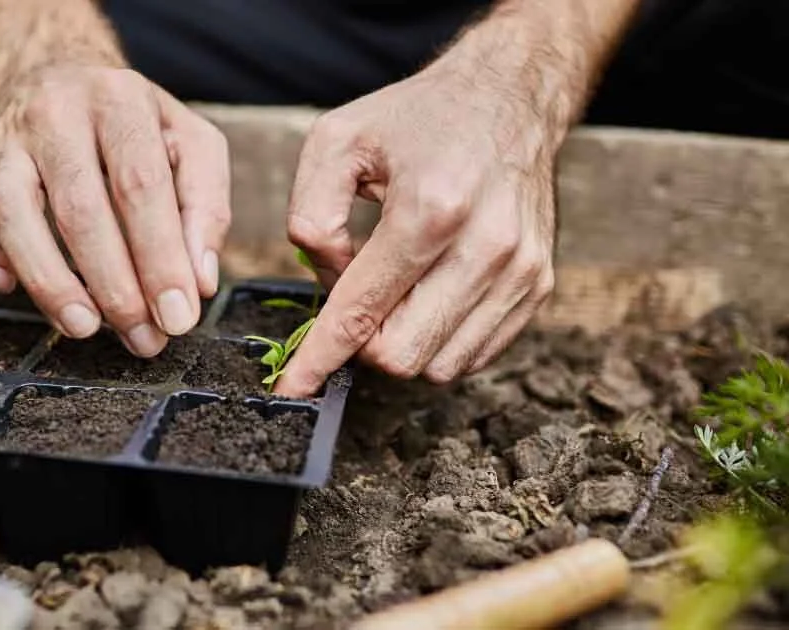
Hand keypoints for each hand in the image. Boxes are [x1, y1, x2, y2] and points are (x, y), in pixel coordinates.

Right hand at [0, 64, 230, 356]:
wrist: (62, 70)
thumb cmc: (136, 124)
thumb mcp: (192, 144)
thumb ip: (205, 207)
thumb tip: (198, 282)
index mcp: (119, 101)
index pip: (140, 185)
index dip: (160, 257)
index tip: (178, 316)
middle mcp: (56, 114)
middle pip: (78, 206)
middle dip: (114, 284)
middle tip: (142, 337)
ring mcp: (5, 142)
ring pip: (10, 211)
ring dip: (48, 280)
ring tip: (84, 327)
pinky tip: (4, 285)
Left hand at [273, 59, 557, 396]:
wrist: (508, 97)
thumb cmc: (416, 120)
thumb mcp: (336, 141)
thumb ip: (311, 216)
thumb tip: (327, 283)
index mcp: (430, 208)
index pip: (362, 312)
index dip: (320, 357)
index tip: (292, 387)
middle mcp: (486, 246)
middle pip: (401, 354)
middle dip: (362, 344)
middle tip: (354, 302)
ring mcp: (520, 271)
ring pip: (439, 366)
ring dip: (402, 343)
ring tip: (395, 290)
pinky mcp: (539, 285)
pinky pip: (475, 355)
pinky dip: (439, 341)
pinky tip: (427, 297)